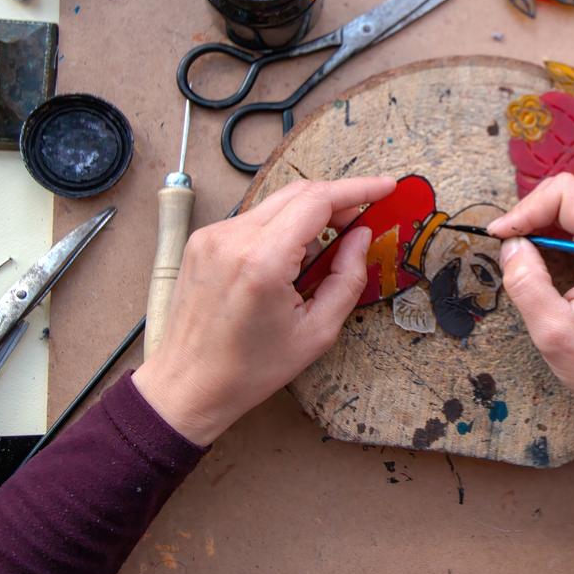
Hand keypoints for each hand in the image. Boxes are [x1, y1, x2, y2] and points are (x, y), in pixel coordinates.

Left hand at [133, 176, 395, 444]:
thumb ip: (347, 277)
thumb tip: (361, 236)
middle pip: (297, 193)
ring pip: (275, 205)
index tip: (385, 188)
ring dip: (308, 217)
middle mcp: (232, 237)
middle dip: (337, 200)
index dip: (357, 189)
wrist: (188, 385)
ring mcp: (212, 236)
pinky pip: (253, 220)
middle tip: (363, 221)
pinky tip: (290, 261)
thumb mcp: (317, 332)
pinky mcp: (202, 241)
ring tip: (324, 253)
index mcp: (262, 261)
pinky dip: (280, 230)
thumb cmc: (250, 368)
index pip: (317, 200)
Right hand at [485, 174, 573, 488]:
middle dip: (528, 216)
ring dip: (538, 227)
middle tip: (504, 248)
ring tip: (517, 258)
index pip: (564, 194)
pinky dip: (550, 238)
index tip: (499, 238)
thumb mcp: (553, 331)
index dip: (524, 209)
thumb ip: (527, 283)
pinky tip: (537, 264)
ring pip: (570, 209)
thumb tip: (509, 245)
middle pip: (567, 196)